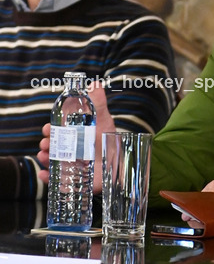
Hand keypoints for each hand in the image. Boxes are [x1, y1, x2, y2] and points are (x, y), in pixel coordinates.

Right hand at [37, 81, 116, 195]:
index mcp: (73, 136)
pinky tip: (44, 173)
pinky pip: (55, 180)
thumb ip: (98, 103)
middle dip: (46, 143)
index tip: (47, 128)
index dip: (50, 129)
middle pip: (52, 146)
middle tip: (46, 143)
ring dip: (45, 158)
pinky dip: (47, 177)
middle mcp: (69, 150)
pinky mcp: (72, 180)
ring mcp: (69, 165)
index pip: (56, 131)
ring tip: (45, 156)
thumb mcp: (103, 121)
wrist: (120, 164)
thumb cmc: (109, 141)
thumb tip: (95, 83)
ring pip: (51, 161)